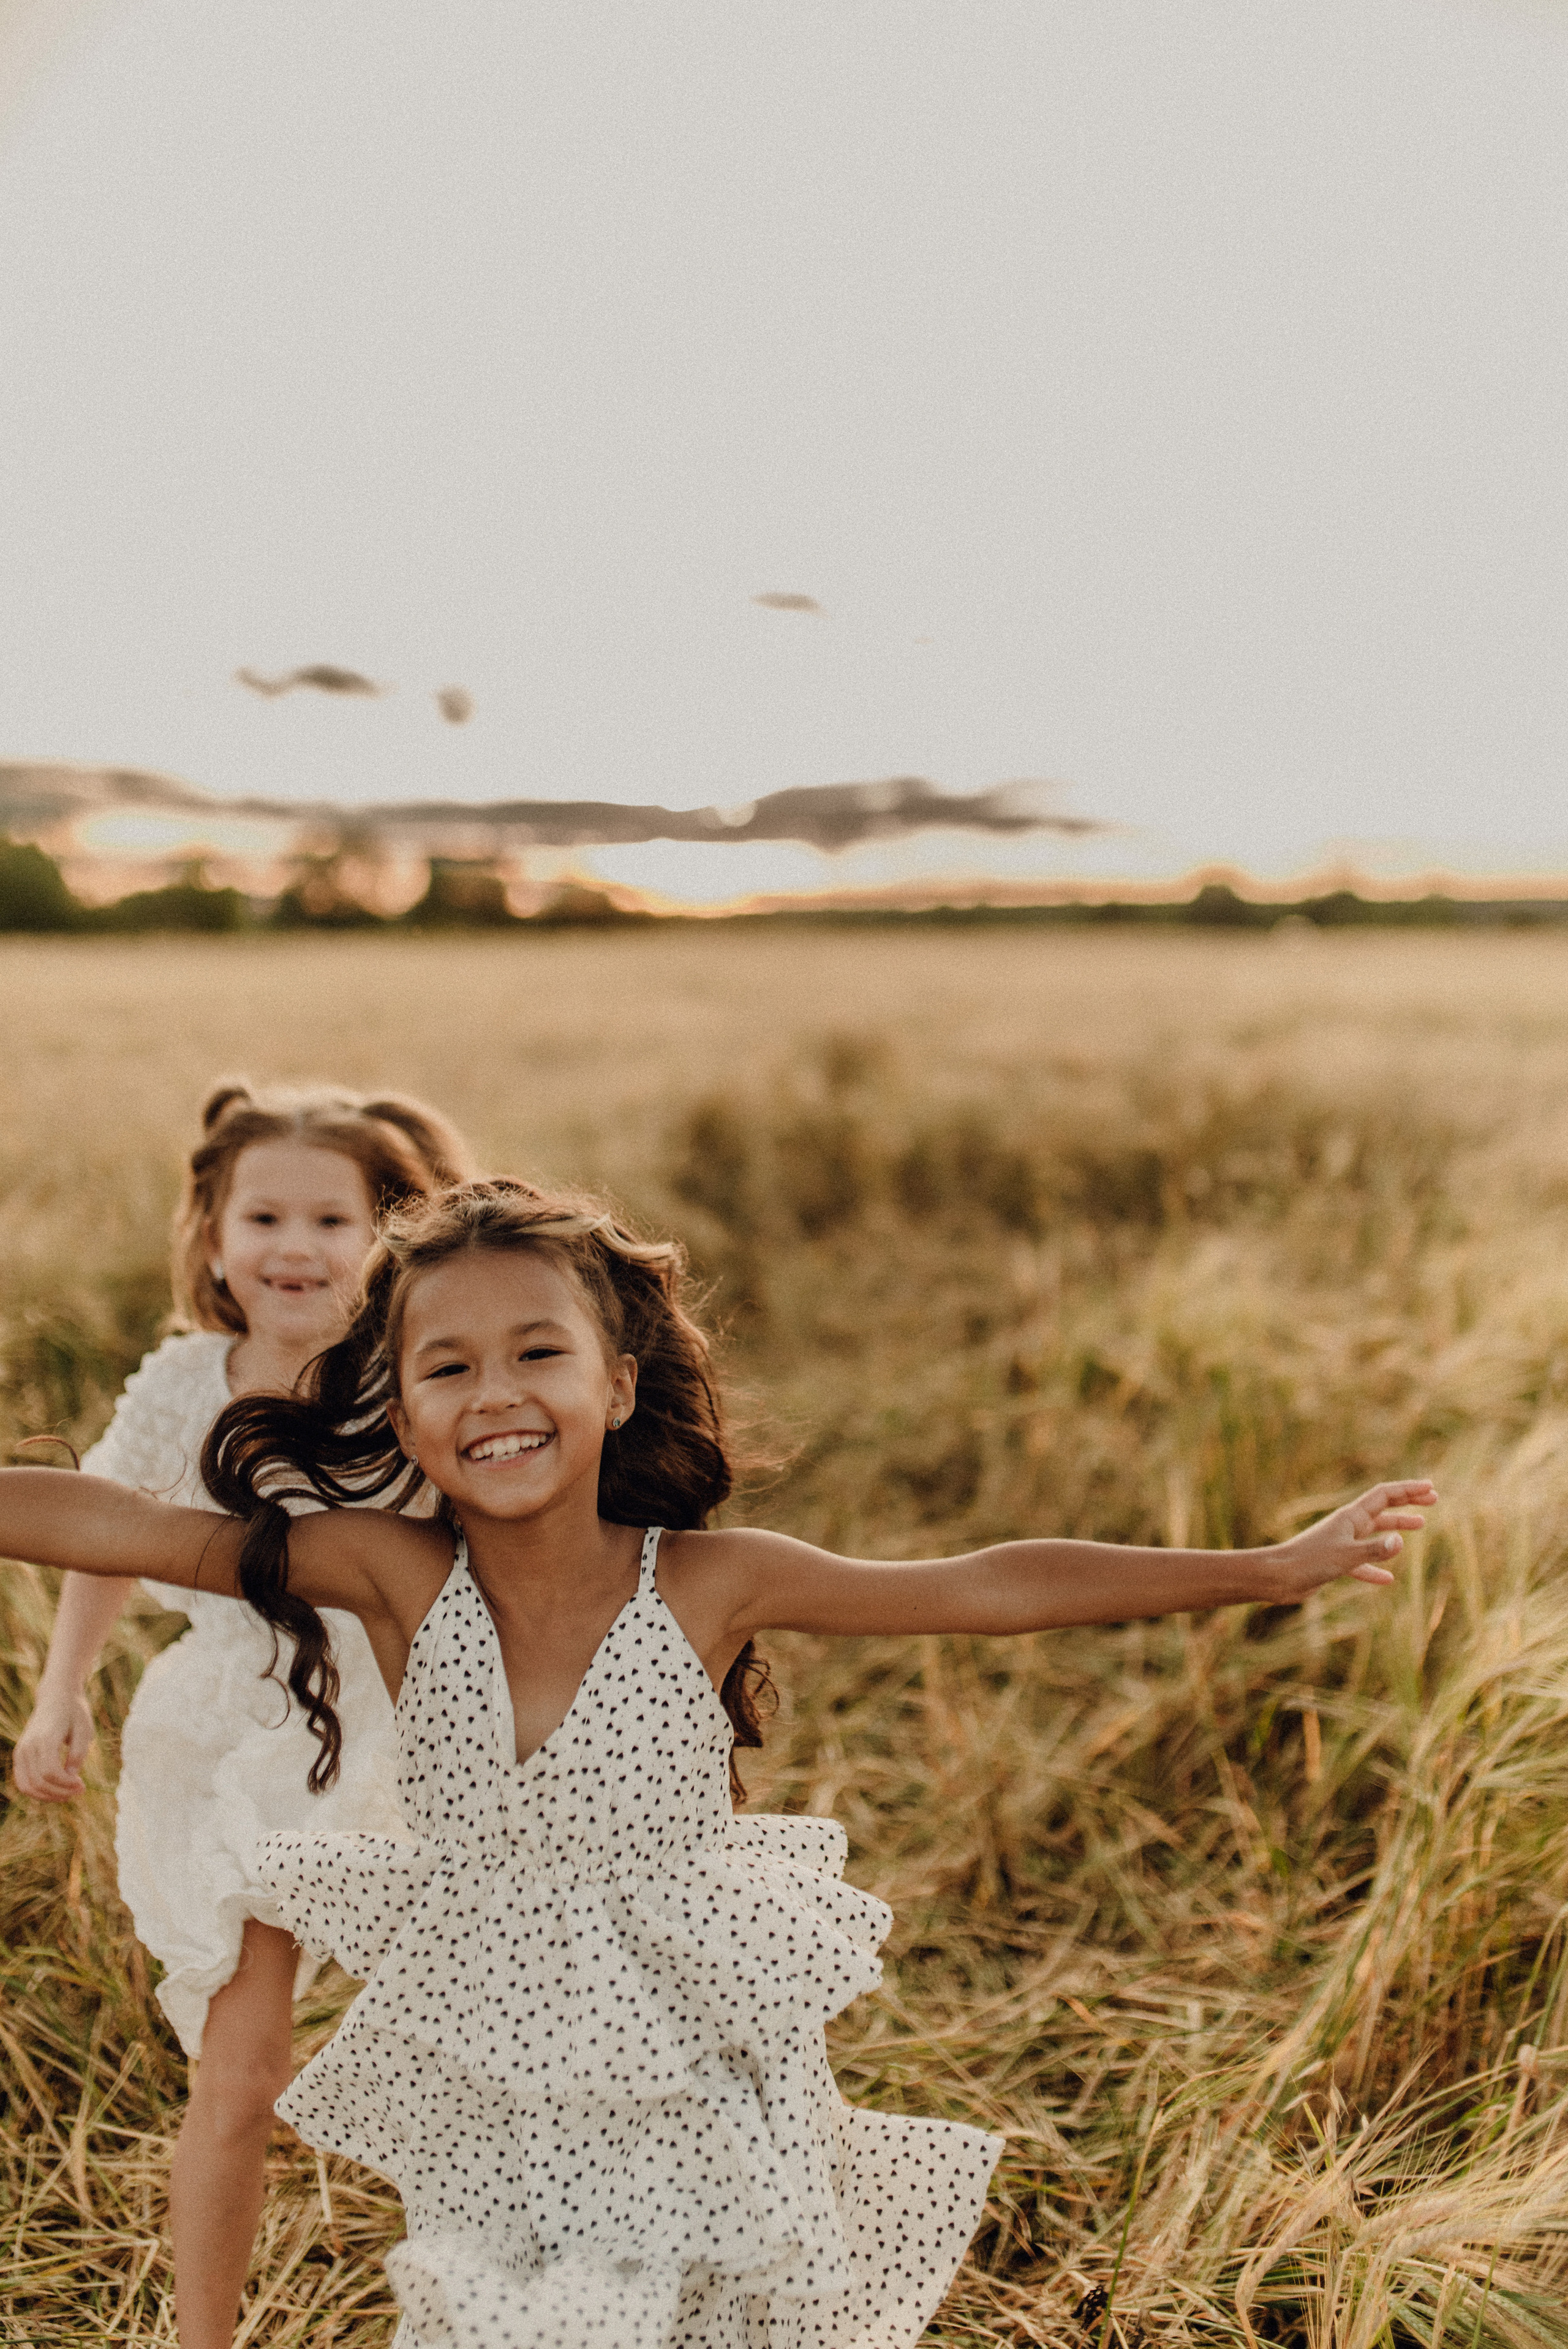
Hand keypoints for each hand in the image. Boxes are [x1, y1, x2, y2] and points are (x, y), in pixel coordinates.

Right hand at [12, 1687, 96, 1799]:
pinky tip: (55, 1790)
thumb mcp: (84, 1729)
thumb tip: (71, 1776)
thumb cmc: (74, 1712)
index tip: (82, 1784)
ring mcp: (21, 1751)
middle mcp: (28, 1746)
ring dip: (48, 1796)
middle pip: (39, 1782)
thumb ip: (78, 1753)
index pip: (50, 1772)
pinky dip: (37, 1791)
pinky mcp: (20, 1755)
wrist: (56, 1697)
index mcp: (45, 1738)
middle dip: (60, 1792)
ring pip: (27, 1786)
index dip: (66, 1784)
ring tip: (67, 1794)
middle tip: (80, 1790)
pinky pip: (22, 1781)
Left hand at [1266, 1480, 1436, 1600]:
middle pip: (1383, 1509)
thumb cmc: (1308, 1562)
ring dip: (1397, 1528)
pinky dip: (1376, 1568)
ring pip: (1375, 1532)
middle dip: (1408, 1502)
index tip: (1430, 1487)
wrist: (1277, 1577)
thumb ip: (1374, 1550)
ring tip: (1419, 1527)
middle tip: (1433, 1501)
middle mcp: (1348, 1525)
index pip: (1385, 1495)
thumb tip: (1401, 1541)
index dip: (1408, 1489)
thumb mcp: (1346, 1556)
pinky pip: (1361, 1562)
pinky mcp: (1335, 1562)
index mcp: (1351, 1517)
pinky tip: (1387, 1579)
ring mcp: (1341, 1543)